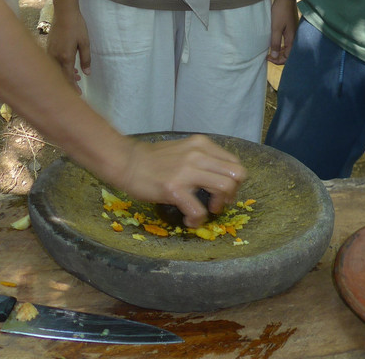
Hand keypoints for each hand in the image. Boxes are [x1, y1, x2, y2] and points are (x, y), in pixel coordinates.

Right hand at [47, 0, 89, 85]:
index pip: (67, 78)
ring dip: (64, 74)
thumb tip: (86, 73)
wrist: (64, 12)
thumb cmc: (76, 26)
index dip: (73, 87)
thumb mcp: (85, 42)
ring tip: (76, 75)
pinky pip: (52, 62)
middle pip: (60, 76)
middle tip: (78, 87)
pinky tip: (68, 65)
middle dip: (68, 83)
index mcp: (65, 57)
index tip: (78, 94)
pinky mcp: (48, 46)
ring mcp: (50, 51)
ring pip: (55, 69)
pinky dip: (60, 67)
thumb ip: (86, 59)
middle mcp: (55, 56)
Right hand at [118, 135, 246, 227]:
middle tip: (218, 202)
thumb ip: (203, 158)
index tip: (222, 191)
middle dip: (232, 193)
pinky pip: (199, 210)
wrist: (127, 162)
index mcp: (202, 144)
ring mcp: (187, 171)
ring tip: (206, 211)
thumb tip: (219, 175)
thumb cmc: (153, 159)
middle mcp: (198, 155)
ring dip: (219, 205)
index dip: (234, 180)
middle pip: (237, 175)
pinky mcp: (175, 189)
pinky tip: (189, 220)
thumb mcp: (184, 148)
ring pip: (225, 188)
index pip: (235, 162)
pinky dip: (197, 220)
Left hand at [268, 0, 298, 63]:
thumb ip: (275, 42)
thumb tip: (275, 56)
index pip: (288, 56)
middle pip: (289, 53)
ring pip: (288, 47)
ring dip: (280, 51)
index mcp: (292, 38)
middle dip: (279, 57)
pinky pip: (287, 41)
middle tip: (268, 56)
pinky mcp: (291, 28)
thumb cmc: (280, 12)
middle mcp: (295, 37)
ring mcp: (293, 32)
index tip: (268, 58)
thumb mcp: (276, 28)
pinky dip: (282, 45)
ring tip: (271, 51)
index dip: (278, 60)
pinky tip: (275, 43)